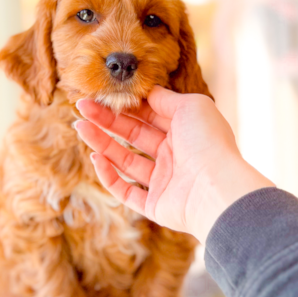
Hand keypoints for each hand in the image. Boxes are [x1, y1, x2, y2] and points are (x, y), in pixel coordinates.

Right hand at [74, 86, 273, 242]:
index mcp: (185, 131)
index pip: (149, 115)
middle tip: (81, 108)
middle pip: (134, 135)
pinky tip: (96, 157)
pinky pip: (127, 191)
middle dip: (107, 121)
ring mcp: (165, 182)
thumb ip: (165, 98)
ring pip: (126, 161)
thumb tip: (146, 90)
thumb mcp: (191, 106)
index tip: (102, 95)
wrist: (216, 188)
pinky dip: (109, 176)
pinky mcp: (156, 206)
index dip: (125, 105)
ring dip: (102, 144)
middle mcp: (175, 156)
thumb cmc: (208, 142)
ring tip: (80, 128)